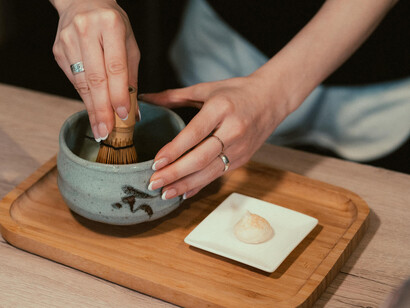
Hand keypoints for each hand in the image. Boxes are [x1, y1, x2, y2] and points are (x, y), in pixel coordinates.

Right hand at [51, 0, 139, 140]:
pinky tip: (92, 109)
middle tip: (106, 132)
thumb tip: (133, 110)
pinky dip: (85, 97)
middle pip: (95, 78)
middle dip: (102, 109)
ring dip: (92, 108)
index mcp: (110, 26)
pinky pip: (74, 80)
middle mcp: (86, 30)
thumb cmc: (113, 25)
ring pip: (82, 82)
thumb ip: (131, 77)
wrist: (83, 3)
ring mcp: (68, 40)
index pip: (115, 67)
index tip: (122, 116)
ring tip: (100, 128)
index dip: (118, 94)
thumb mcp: (130, 45)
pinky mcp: (58, 50)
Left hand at [140, 75, 290, 198]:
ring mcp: (240, 147)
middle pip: (201, 157)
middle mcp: (233, 130)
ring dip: (186, 184)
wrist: (272, 99)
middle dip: (175, 173)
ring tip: (165, 193)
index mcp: (222, 108)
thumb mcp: (207, 89)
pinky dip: (200, 185)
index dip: (175, 150)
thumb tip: (146, 98)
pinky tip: (184, 192)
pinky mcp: (243, 158)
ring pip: (210, 171)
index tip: (156, 162)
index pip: (195, 133)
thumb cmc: (237, 92)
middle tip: (153, 182)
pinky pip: (219, 174)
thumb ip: (175, 96)